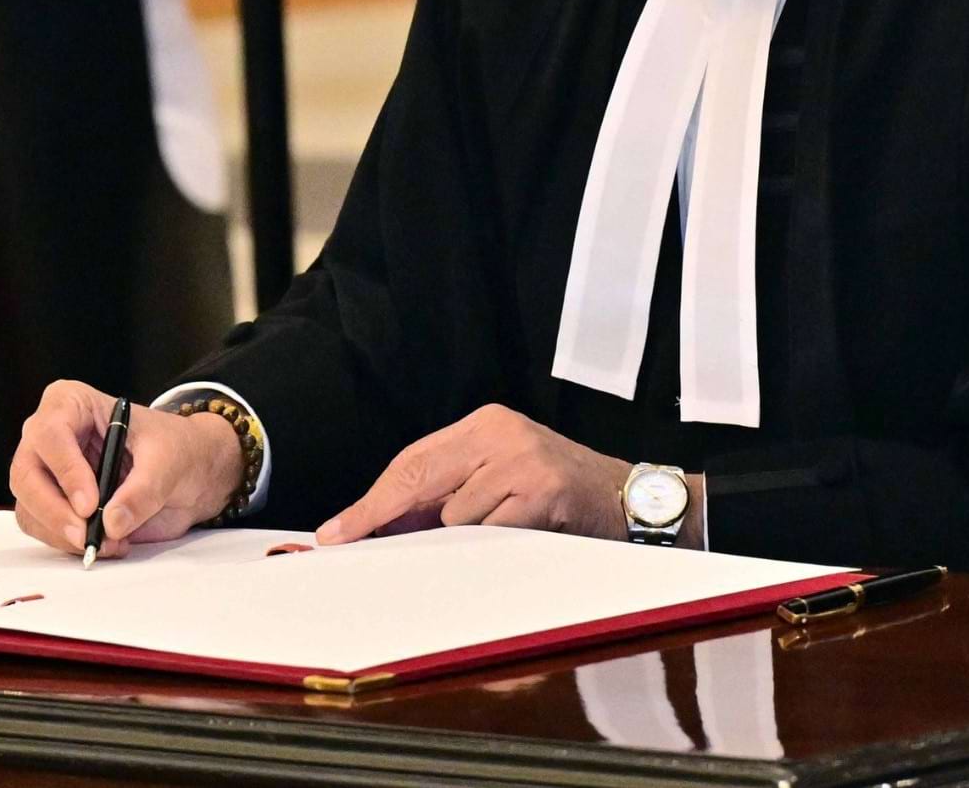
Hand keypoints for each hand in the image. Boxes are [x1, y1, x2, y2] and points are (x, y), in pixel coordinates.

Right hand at [9, 380, 242, 557]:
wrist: (187, 472)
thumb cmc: (174, 449)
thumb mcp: (168, 461)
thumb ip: (143, 490)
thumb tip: (112, 522)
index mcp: (73, 403)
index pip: (51, 433)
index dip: (66, 470)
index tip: (90, 505)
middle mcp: (50, 435)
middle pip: (26, 474)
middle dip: (54, 511)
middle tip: (86, 537)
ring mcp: (47, 471)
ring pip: (28, 506)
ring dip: (62, 534)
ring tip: (108, 542)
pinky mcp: (53, 502)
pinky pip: (41, 528)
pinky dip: (66, 544)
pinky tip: (104, 542)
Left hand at [316, 405, 631, 544]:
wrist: (630, 501)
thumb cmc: (557, 498)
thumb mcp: (499, 481)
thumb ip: (448, 495)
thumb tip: (382, 529)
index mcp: (484, 425)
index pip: (412, 462)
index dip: (372, 500)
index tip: (338, 531)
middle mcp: (500, 432)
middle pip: (418, 477)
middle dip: (378, 515)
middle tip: (342, 541)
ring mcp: (522, 458)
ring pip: (454, 515)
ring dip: (465, 538)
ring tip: (506, 530)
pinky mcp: (541, 489)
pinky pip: (490, 532)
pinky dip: (496, 543)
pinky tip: (523, 534)